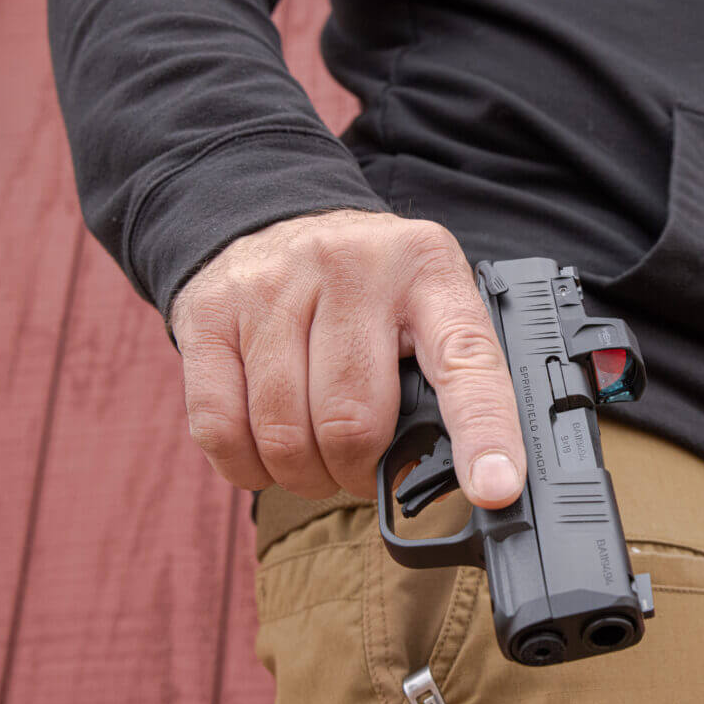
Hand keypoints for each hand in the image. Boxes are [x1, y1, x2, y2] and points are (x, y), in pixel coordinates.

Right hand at [169, 209, 525, 505]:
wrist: (274, 215)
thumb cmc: (368, 286)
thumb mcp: (425, 300)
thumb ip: (447, 373)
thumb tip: (468, 475)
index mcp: (427, 272)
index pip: (466, 361)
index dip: (484, 433)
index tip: (494, 488)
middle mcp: (351, 269)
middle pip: (354, 419)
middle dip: (359, 472)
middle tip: (362, 470)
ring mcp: (272, 287)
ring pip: (285, 434)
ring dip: (304, 476)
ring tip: (317, 461)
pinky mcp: (209, 313)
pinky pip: (220, 428)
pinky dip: (247, 466)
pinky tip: (265, 453)